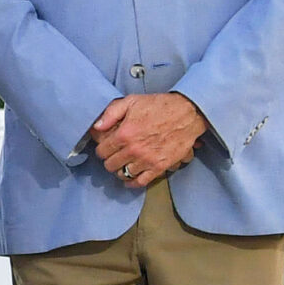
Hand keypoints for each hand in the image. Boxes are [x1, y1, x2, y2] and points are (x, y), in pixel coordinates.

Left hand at [90, 93, 207, 189]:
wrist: (187, 113)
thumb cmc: (159, 105)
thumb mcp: (131, 101)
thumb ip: (110, 113)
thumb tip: (96, 127)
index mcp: (124, 134)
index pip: (102, 152)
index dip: (102, 149)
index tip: (105, 147)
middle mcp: (134, 150)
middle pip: (110, 165)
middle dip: (110, 160)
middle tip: (114, 155)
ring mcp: (147, 160)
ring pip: (123, 174)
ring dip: (121, 170)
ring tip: (123, 164)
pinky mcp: (160, 166)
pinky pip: (141, 181)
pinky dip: (133, 183)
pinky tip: (130, 179)